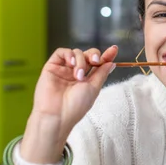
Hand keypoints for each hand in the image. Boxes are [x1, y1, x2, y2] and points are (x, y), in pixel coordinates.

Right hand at [20, 45, 117, 162]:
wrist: (57, 115)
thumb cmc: (76, 106)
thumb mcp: (94, 88)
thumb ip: (102, 73)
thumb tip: (112, 63)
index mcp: (86, 80)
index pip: (97, 64)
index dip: (106, 56)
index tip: (114, 49)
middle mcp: (75, 73)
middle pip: (88, 55)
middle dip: (94, 55)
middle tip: (95, 61)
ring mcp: (63, 70)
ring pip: (76, 53)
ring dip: (81, 61)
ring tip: (78, 76)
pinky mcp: (52, 67)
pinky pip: (61, 52)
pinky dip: (69, 54)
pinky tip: (71, 63)